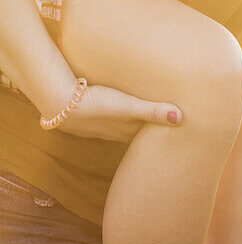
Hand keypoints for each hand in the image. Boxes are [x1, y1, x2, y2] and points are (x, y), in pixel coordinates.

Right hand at [56, 83, 182, 143]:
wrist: (61, 104)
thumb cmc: (98, 105)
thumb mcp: (129, 106)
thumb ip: (153, 111)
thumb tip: (180, 118)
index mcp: (127, 131)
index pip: (148, 139)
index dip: (161, 137)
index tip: (176, 135)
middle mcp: (115, 132)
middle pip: (136, 136)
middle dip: (148, 135)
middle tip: (164, 132)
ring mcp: (99, 127)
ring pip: (121, 129)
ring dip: (132, 126)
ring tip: (143, 123)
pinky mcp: (88, 118)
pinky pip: (106, 121)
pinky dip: (115, 118)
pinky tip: (112, 111)